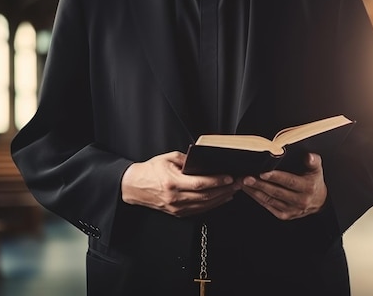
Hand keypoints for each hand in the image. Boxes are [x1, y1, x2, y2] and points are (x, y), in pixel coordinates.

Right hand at [121, 151, 240, 216]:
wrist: (134, 186)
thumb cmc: (150, 171)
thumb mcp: (168, 158)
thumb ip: (187, 160)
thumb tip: (204, 162)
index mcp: (173, 183)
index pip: (200, 184)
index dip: (217, 181)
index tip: (229, 177)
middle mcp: (175, 198)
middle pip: (206, 196)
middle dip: (225, 190)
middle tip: (238, 183)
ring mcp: (177, 208)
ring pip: (205, 205)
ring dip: (222, 198)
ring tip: (234, 190)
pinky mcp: (178, 213)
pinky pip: (200, 210)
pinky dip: (213, 204)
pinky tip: (222, 198)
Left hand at [241, 153, 326, 219]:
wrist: (320, 201)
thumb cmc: (315, 182)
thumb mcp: (317, 170)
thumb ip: (313, 161)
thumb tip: (309, 156)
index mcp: (307, 188)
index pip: (289, 182)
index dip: (275, 177)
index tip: (263, 172)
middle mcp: (299, 201)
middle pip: (276, 192)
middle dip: (259, 184)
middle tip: (246, 177)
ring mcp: (291, 210)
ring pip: (269, 200)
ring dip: (254, 191)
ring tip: (243, 183)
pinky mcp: (284, 215)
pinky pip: (268, 206)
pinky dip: (257, 198)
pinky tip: (249, 191)